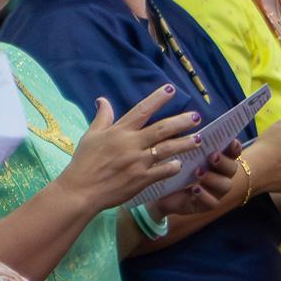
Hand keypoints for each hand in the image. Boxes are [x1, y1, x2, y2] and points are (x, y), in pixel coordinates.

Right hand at [61, 86, 203, 209]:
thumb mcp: (91, 136)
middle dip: (181, 122)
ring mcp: (139, 162)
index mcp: (119, 132)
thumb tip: (103, 99)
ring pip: (167, 149)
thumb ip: (102, 118)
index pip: (142, 110)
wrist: (81, 191)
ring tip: (199, 139)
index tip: (171, 89)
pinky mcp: (142, 179)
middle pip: (162, 129)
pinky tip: (181, 163)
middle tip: (197, 116)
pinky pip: (164, 171)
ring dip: (185, 143)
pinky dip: (174, 166)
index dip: (157, 99)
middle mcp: (131, 144)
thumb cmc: (84, 162)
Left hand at [153, 147, 240, 216]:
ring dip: (213, 178)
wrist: (159, 193)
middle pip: (232, 168)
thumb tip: (193, 130)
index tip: (232, 142)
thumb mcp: (179, 154)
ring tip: (198, 173)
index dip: (234, 147)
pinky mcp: (208, 204)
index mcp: (218, 160)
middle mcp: (221, 175)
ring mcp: (216, 191)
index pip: (232, 152)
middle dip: (223, 162)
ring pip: (225, 185)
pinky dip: (204, 195)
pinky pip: (212, 202)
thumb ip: (189, 144)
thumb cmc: (172, 168)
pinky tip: (194, 189)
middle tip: (212, 156)